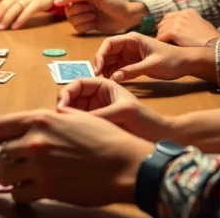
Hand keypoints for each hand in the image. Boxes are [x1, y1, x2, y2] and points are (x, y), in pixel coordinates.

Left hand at [0, 0, 56, 29]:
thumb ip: (12, 6)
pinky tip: (15, 26)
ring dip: (7, 18)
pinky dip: (20, 20)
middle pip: (6, 5)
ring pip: (15, 9)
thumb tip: (0, 17)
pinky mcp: (37, 3)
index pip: (2, 3)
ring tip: (2, 27)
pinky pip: (27, 12)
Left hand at [0, 109, 152, 205]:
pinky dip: (20, 193)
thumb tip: (36, 123)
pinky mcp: (47, 189)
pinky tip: (29, 189)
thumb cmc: (105, 138)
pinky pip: (18, 194)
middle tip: (5, 162)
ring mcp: (39, 167)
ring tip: (18, 177)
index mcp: (40, 119)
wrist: (125, 164)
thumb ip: (51, 119)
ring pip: (4, 176)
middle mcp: (34, 141)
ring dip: (7, 178)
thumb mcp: (75, 117)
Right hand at [53, 0, 143, 33]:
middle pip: (69, 11)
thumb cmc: (114, 2)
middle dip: (80, 12)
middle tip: (92, 10)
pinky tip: (94, 23)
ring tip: (94, 16)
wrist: (127, 17)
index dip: (63, 0)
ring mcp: (84, 16)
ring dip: (84, 20)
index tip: (56, 3)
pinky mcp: (87, 26)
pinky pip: (77, 29)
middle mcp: (82, 5)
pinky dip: (86, 27)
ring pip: (72, 21)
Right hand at [57, 78, 172, 141]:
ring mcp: (98, 109)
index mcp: (105, 84)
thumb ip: (99, 113)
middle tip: (60, 117)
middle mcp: (99, 95)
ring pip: (75, 109)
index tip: (61, 105)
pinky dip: (75, 124)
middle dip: (65, 104)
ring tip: (66, 125)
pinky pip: (82, 120)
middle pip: (73, 96)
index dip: (67, 92)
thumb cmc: (146, 118)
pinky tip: (74, 131)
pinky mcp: (99, 122)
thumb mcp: (122, 111)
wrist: (159, 136)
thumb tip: (73, 117)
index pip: (79, 83)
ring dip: (68, 115)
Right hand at [95, 32, 213, 82]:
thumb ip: (132, 71)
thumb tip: (114, 77)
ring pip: (112, 60)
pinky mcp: (133, 62)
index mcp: (132, 39)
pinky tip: (114, 81)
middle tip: (98, 78)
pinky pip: (119, 67)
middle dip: (102, 64)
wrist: (186, 63)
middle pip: (108, 52)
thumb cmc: (171, 60)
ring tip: (105, 81)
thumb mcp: (152, 65)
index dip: (100, 55)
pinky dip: (115, 74)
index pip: (109, 43)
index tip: (98, 69)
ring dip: (107, 70)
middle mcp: (128, 45)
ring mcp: (130, 54)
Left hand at [156, 9, 219, 46]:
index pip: (169, 17)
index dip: (167, 28)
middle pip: (163, 23)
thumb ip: (190, 25)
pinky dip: (161, 44)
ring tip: (164, 48)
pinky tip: (164, 50)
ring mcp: (177, 21)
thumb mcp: (201, 26)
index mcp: (188, 12)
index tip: (167, 36)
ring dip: (162, 40)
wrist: (215, 47)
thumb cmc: (211, 41)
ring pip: (161, 31)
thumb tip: (181, 31)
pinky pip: (161, 38)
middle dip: (163, 33)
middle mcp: (181, 14)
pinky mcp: (174, 31)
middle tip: (164, 44)